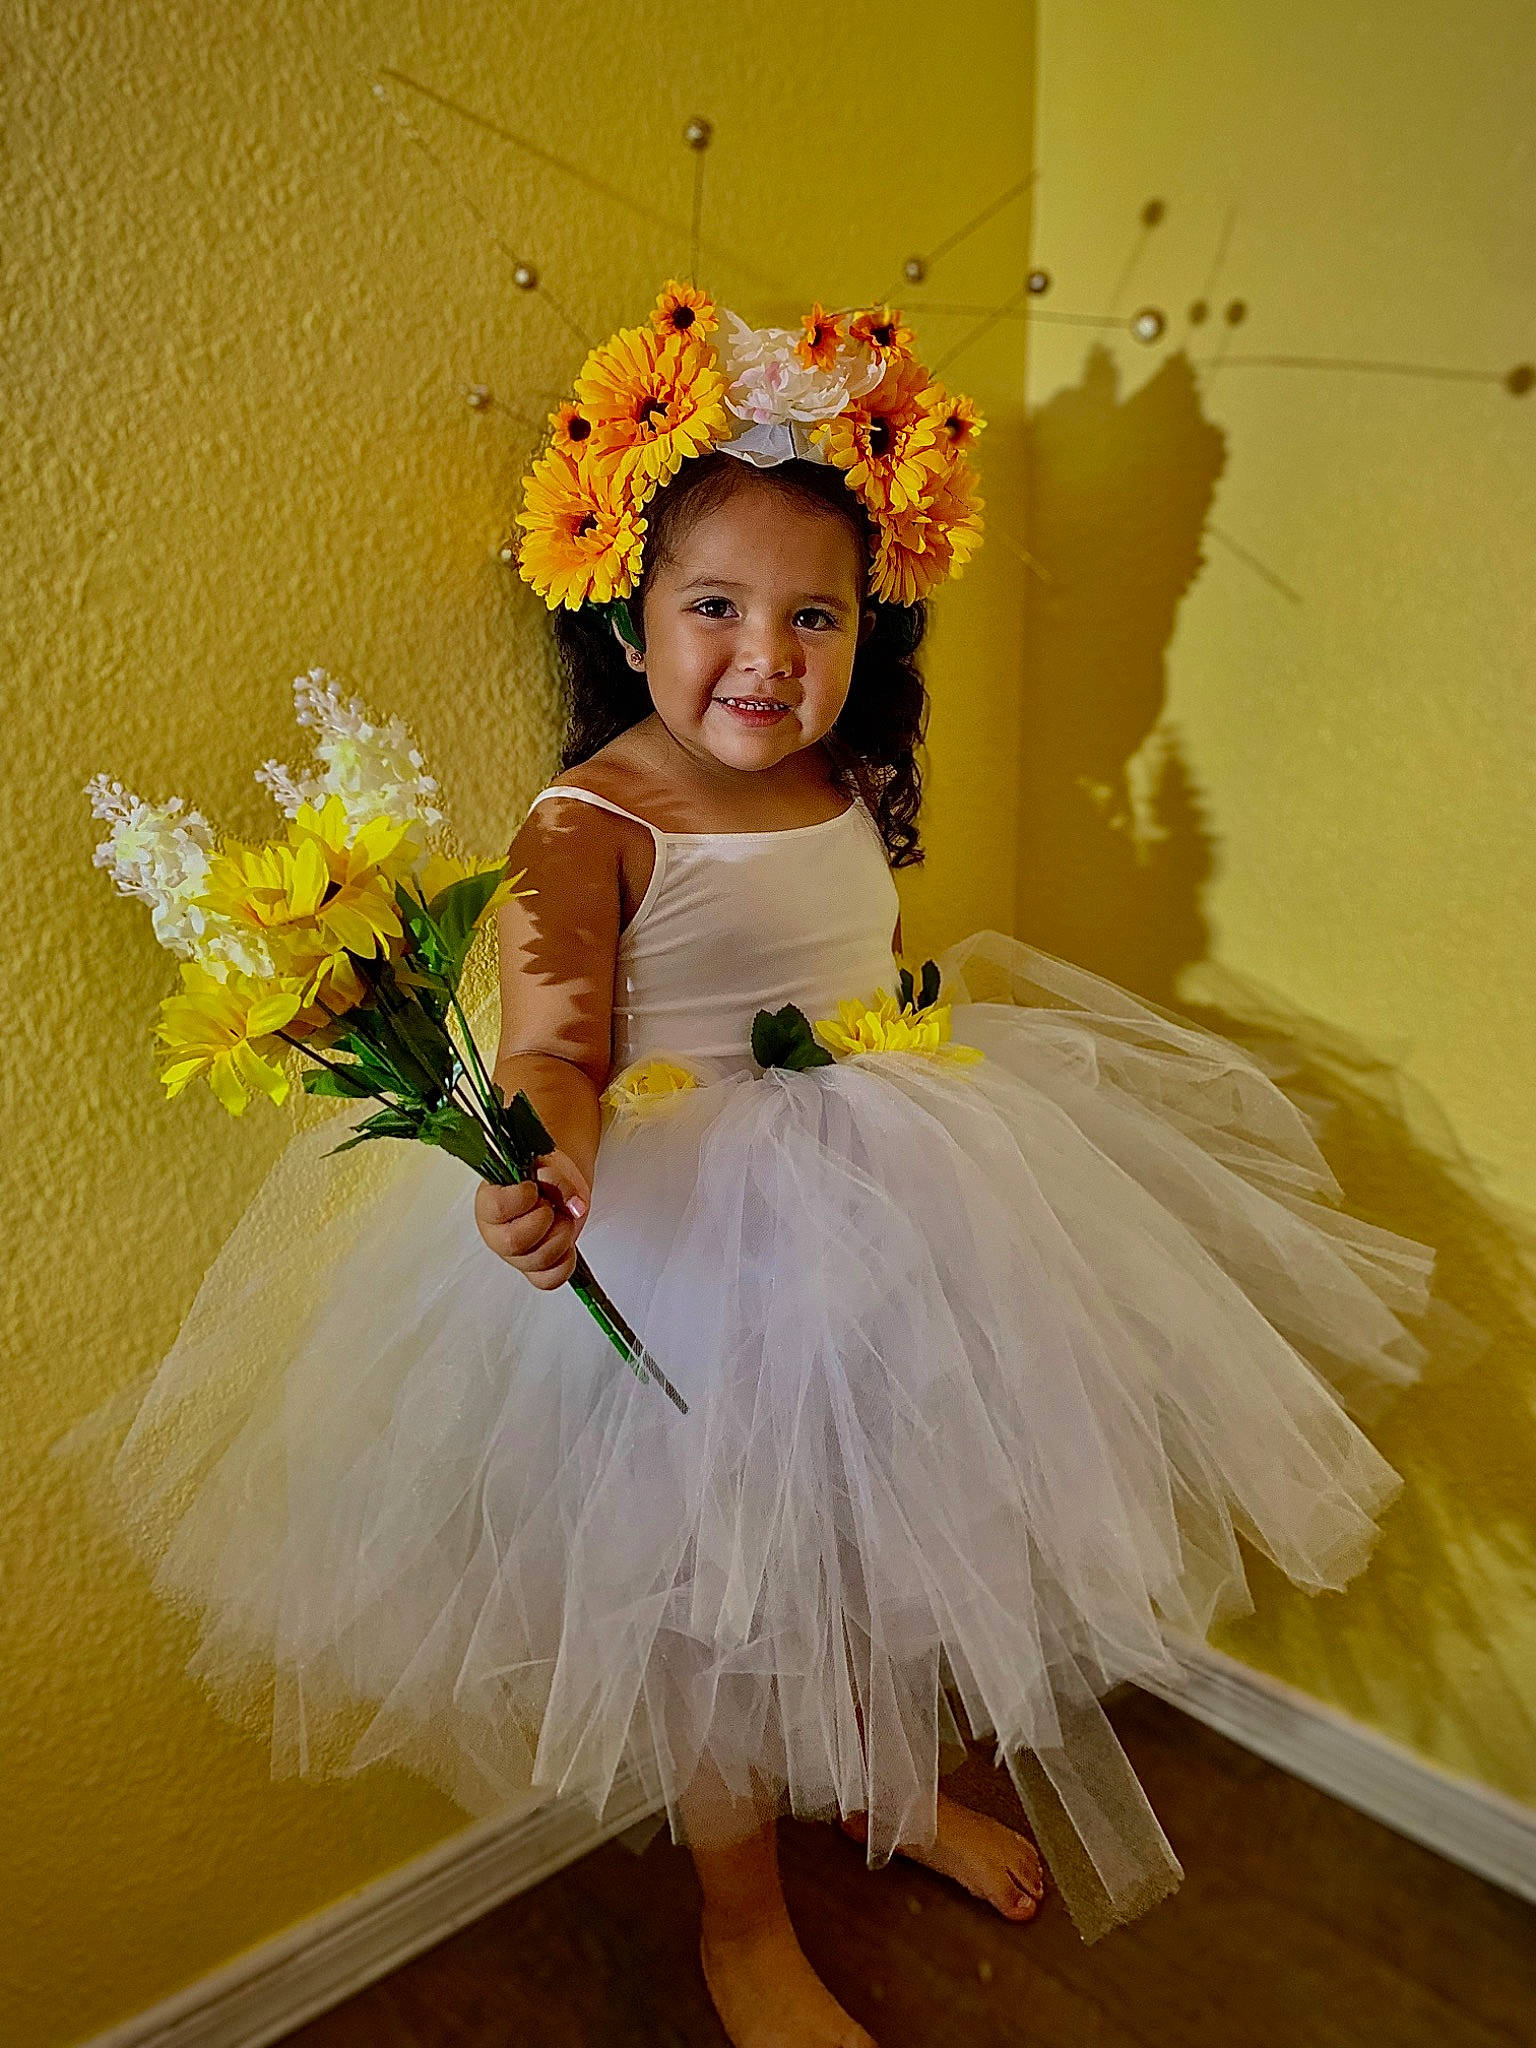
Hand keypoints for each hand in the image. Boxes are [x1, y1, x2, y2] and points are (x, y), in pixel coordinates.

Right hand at [474, 1149, 590, 1290]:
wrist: (554, 1184)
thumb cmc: (541, 1173)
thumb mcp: (545, 1161)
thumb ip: (555, 1176)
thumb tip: (573, 1204)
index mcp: (488, 1202)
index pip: (498, 1208)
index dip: (523, 1197)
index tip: (533, 1187)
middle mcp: (496, 1233)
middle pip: (514, 1242)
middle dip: (544, 1220)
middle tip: (549, 1205)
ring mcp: (515, 1256)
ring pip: (538, 1261)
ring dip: (560, 1236)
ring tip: (560, 1219)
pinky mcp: (536, 1270)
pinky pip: (549, 1280)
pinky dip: (565, 1262)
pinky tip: (564, 1243)